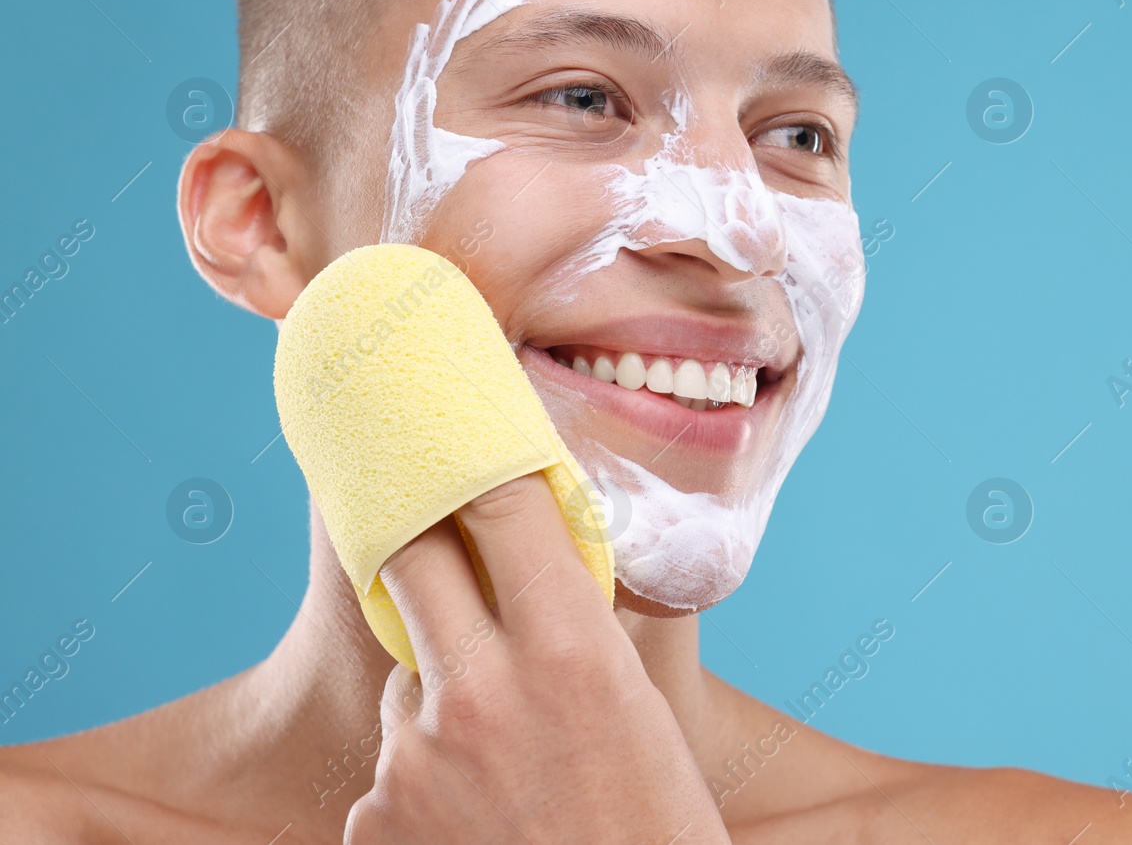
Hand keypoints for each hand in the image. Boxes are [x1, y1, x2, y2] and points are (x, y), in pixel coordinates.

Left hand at [344, 472, 728, 843]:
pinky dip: (424, 782)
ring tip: (504, 765)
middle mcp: (481, 691)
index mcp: (569, 651)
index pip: (499, 506)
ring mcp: (418, 758)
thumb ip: (576, 634)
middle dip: (424, 544)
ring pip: (408, 681)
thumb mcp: (636, 711)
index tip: (460, 431)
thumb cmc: (654, 827)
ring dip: (440, 696)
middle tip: (438, 541)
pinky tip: (478, 821)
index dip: (477, 460)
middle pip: (412, 558)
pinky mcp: (373, 819)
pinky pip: (392, 768)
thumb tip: (538, 564)